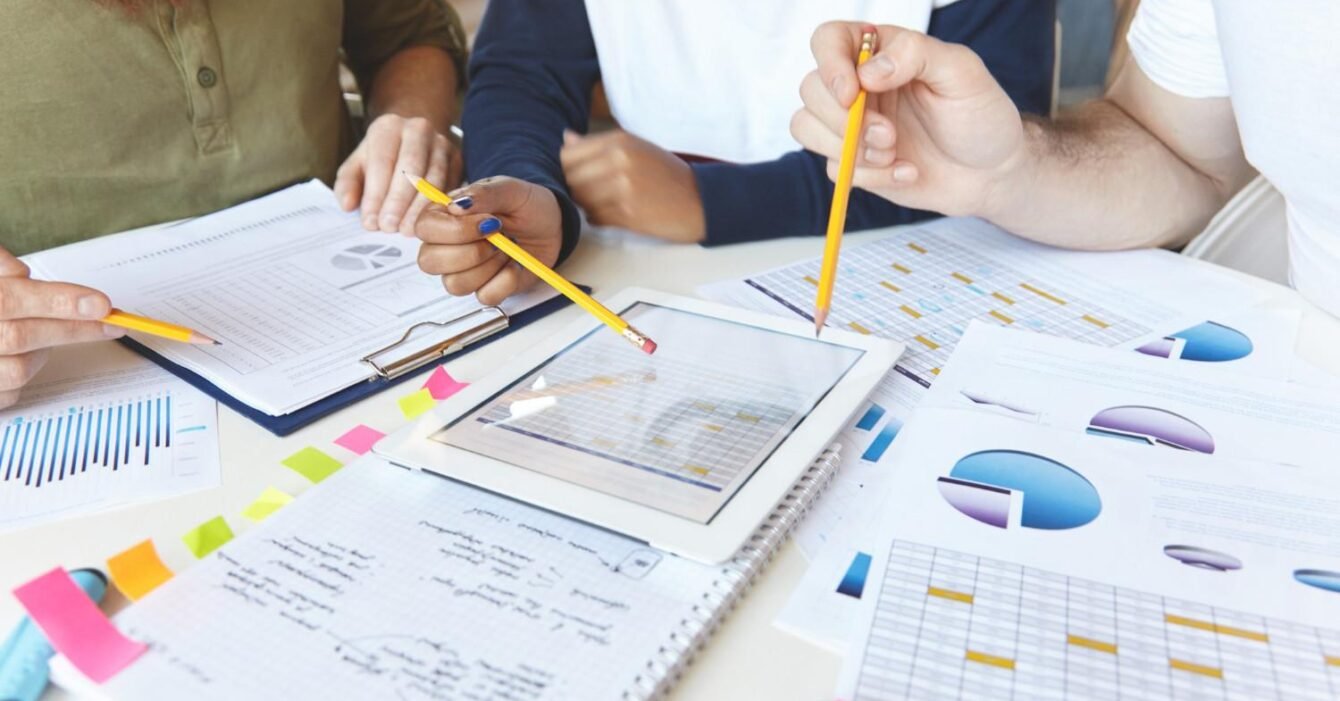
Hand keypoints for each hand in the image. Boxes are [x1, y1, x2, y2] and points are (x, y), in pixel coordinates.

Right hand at [0, 247, 122, 408]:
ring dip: (44, 352)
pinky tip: (21, 357)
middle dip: (74, 329)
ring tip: (46, 334)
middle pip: (23, 337)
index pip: (12, 298)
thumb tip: (21, 274)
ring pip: (20, 369)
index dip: (60, 300)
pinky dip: (24, 376)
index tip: (102, 303)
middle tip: (111, 322)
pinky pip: (10, 393)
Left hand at [334, 114, 462, 235]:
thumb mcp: (357, 166)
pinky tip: (429, 225)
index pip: (382, 161)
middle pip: (411, 167)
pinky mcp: (458, 159)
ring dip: (420, 208)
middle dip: (399, 201)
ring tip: (408, 230)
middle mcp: (418, 129)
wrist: (411, 140)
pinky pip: (451, 186)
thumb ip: (348, 184)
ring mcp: (442, 143)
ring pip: (434, 178)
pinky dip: (439, 207)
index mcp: (388, 127)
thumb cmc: (380, 158)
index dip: (376, 194)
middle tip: (390, 228)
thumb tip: (348, 205)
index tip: (370, 222)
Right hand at [413, 177, 562, 305]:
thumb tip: (455, 205)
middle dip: (471, 252)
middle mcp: (446, 246)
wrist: (552, 226)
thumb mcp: (510, 189)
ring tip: (506, 250)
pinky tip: (514, 266)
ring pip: (455, 284)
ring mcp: (463, 271)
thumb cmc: (526, 205)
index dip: (455, 230)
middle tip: (497, 237)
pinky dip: (505, 282)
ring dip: (489, 267)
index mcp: (444, 216)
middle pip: (430, 262)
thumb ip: (483, 194)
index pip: (424, 229)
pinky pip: (484, 297)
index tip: (489, 221)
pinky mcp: (484, 289)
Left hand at [560, 130, 705, 242]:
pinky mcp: (627, 213)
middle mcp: (619, 160)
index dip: (570, 168)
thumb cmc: (668, 175)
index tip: (583, 175)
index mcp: (620, 140)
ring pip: (580, 199)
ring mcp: (622, 188)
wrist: (701, 201)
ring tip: (607, 203)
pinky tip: (616, 214)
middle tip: (596, 193)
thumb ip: (599, 144)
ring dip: (588, 205)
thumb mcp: (638, 148)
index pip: (569, 154)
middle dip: (577, 188)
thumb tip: (566, 137)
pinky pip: (594, 218)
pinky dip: (599, 218)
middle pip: (571, 178)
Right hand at [791, 22, 1026, 217]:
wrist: (991, 173)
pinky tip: (906, 172)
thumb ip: (916, 55)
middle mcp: (859, 85)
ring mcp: (851, 125)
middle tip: (888, 135)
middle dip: (844, 120)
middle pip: (810, 89)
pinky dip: (870, 176)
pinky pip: (834, 168)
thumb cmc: (980, 115)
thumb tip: (868, 72)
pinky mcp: (853, 162)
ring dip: (849, 149)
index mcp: (880, 52)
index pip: (828, 40)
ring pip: (807, 128)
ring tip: (893, 153)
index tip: (852, 95)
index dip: (830, 65)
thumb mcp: (962, 72)